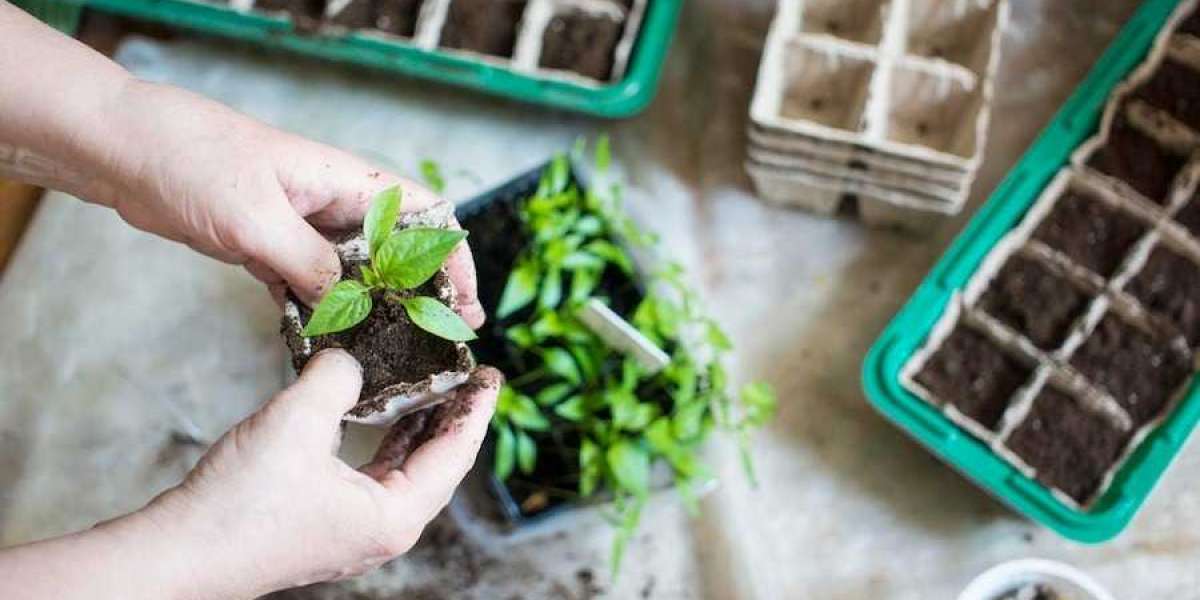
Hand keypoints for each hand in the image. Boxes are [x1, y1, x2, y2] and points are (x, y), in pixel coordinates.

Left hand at [86, 80, 483, 322]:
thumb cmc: (197, 163)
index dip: (453, 259)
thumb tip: (352, 308)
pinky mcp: (271, 249)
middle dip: (418, 295)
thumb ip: (310, 265)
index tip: (464, 304)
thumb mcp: (257, 219)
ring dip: (367, 312)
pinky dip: (318, 317)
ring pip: (352, 277)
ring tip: (386, 354)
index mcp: (347, 183)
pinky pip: (309, 289)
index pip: (424, 217)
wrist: (130, 153)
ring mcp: (302, 229)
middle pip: (396, 253)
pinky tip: (323, 348)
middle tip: (434, 340)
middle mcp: (334, 206)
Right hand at [134, 350, 498, 598]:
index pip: (455, 454)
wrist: (179, 554)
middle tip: (465, 375)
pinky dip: (382, 442)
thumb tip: (349, 358)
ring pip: (404, 470)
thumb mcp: (298, 421)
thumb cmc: (240, 504)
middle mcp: (383, 530)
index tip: (490, 374)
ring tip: (429, 386)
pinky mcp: (325, 524)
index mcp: (394, 516)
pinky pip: (372, 476)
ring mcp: (354, 530)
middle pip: (437, 465)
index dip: (476, 409)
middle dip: (451, 416)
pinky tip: (373, 413)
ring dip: (416, 428)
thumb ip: (336, 378)